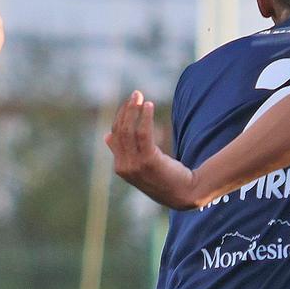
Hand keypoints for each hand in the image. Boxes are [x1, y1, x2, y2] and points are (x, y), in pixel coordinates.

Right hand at [106, 91, 196, 208]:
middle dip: (126, 110)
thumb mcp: (139, 166)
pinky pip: (143, 133)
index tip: (131, 103)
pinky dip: (145, 117)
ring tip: (140, 96)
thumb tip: (106, 136)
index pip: (115, 136)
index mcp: (120, 167)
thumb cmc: (163, 178)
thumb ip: (122, 152)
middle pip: (120, 132)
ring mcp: (135, 165)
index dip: (121, 117)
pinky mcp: (149, 161)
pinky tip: (149, 106)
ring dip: (134, 110)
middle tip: (136, 94)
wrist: (183, 194)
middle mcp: (125, 167)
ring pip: (129, 131)